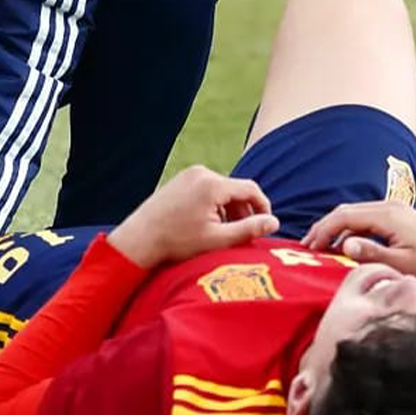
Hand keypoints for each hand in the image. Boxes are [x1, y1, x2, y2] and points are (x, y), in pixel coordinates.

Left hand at [109, 165, 278, 269]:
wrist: (140, 238)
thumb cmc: (178, 241)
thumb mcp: (218, 240)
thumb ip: (249, 230)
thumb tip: (275, 223)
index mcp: (213, 184)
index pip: (251, 189)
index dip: (263, 207)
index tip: (266, 226)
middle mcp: (202, 173)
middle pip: (236, 189)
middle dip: (244, 211)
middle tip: (244, 234)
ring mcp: (189, 174)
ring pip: (221, 190)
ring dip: (229, 209)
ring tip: (224, 233)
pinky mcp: (181, 179)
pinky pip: (207, 188)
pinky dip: (214, 204)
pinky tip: (207, 225)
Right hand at [301, 201, 415, 309]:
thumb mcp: (402, 265)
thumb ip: (372, 254)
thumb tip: (343, 244)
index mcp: (387, 215)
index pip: (344, 216)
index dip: (323, 230)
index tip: (309, 247)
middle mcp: (388, 206)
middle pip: (346, 211)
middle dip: (324, 227)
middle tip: (307, 246)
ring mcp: (392, 208)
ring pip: (354, 213)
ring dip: (335, 227)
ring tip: (320, 245)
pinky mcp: (396, 215)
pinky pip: (365, 217)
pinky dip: (349, 228)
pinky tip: (342, 242)